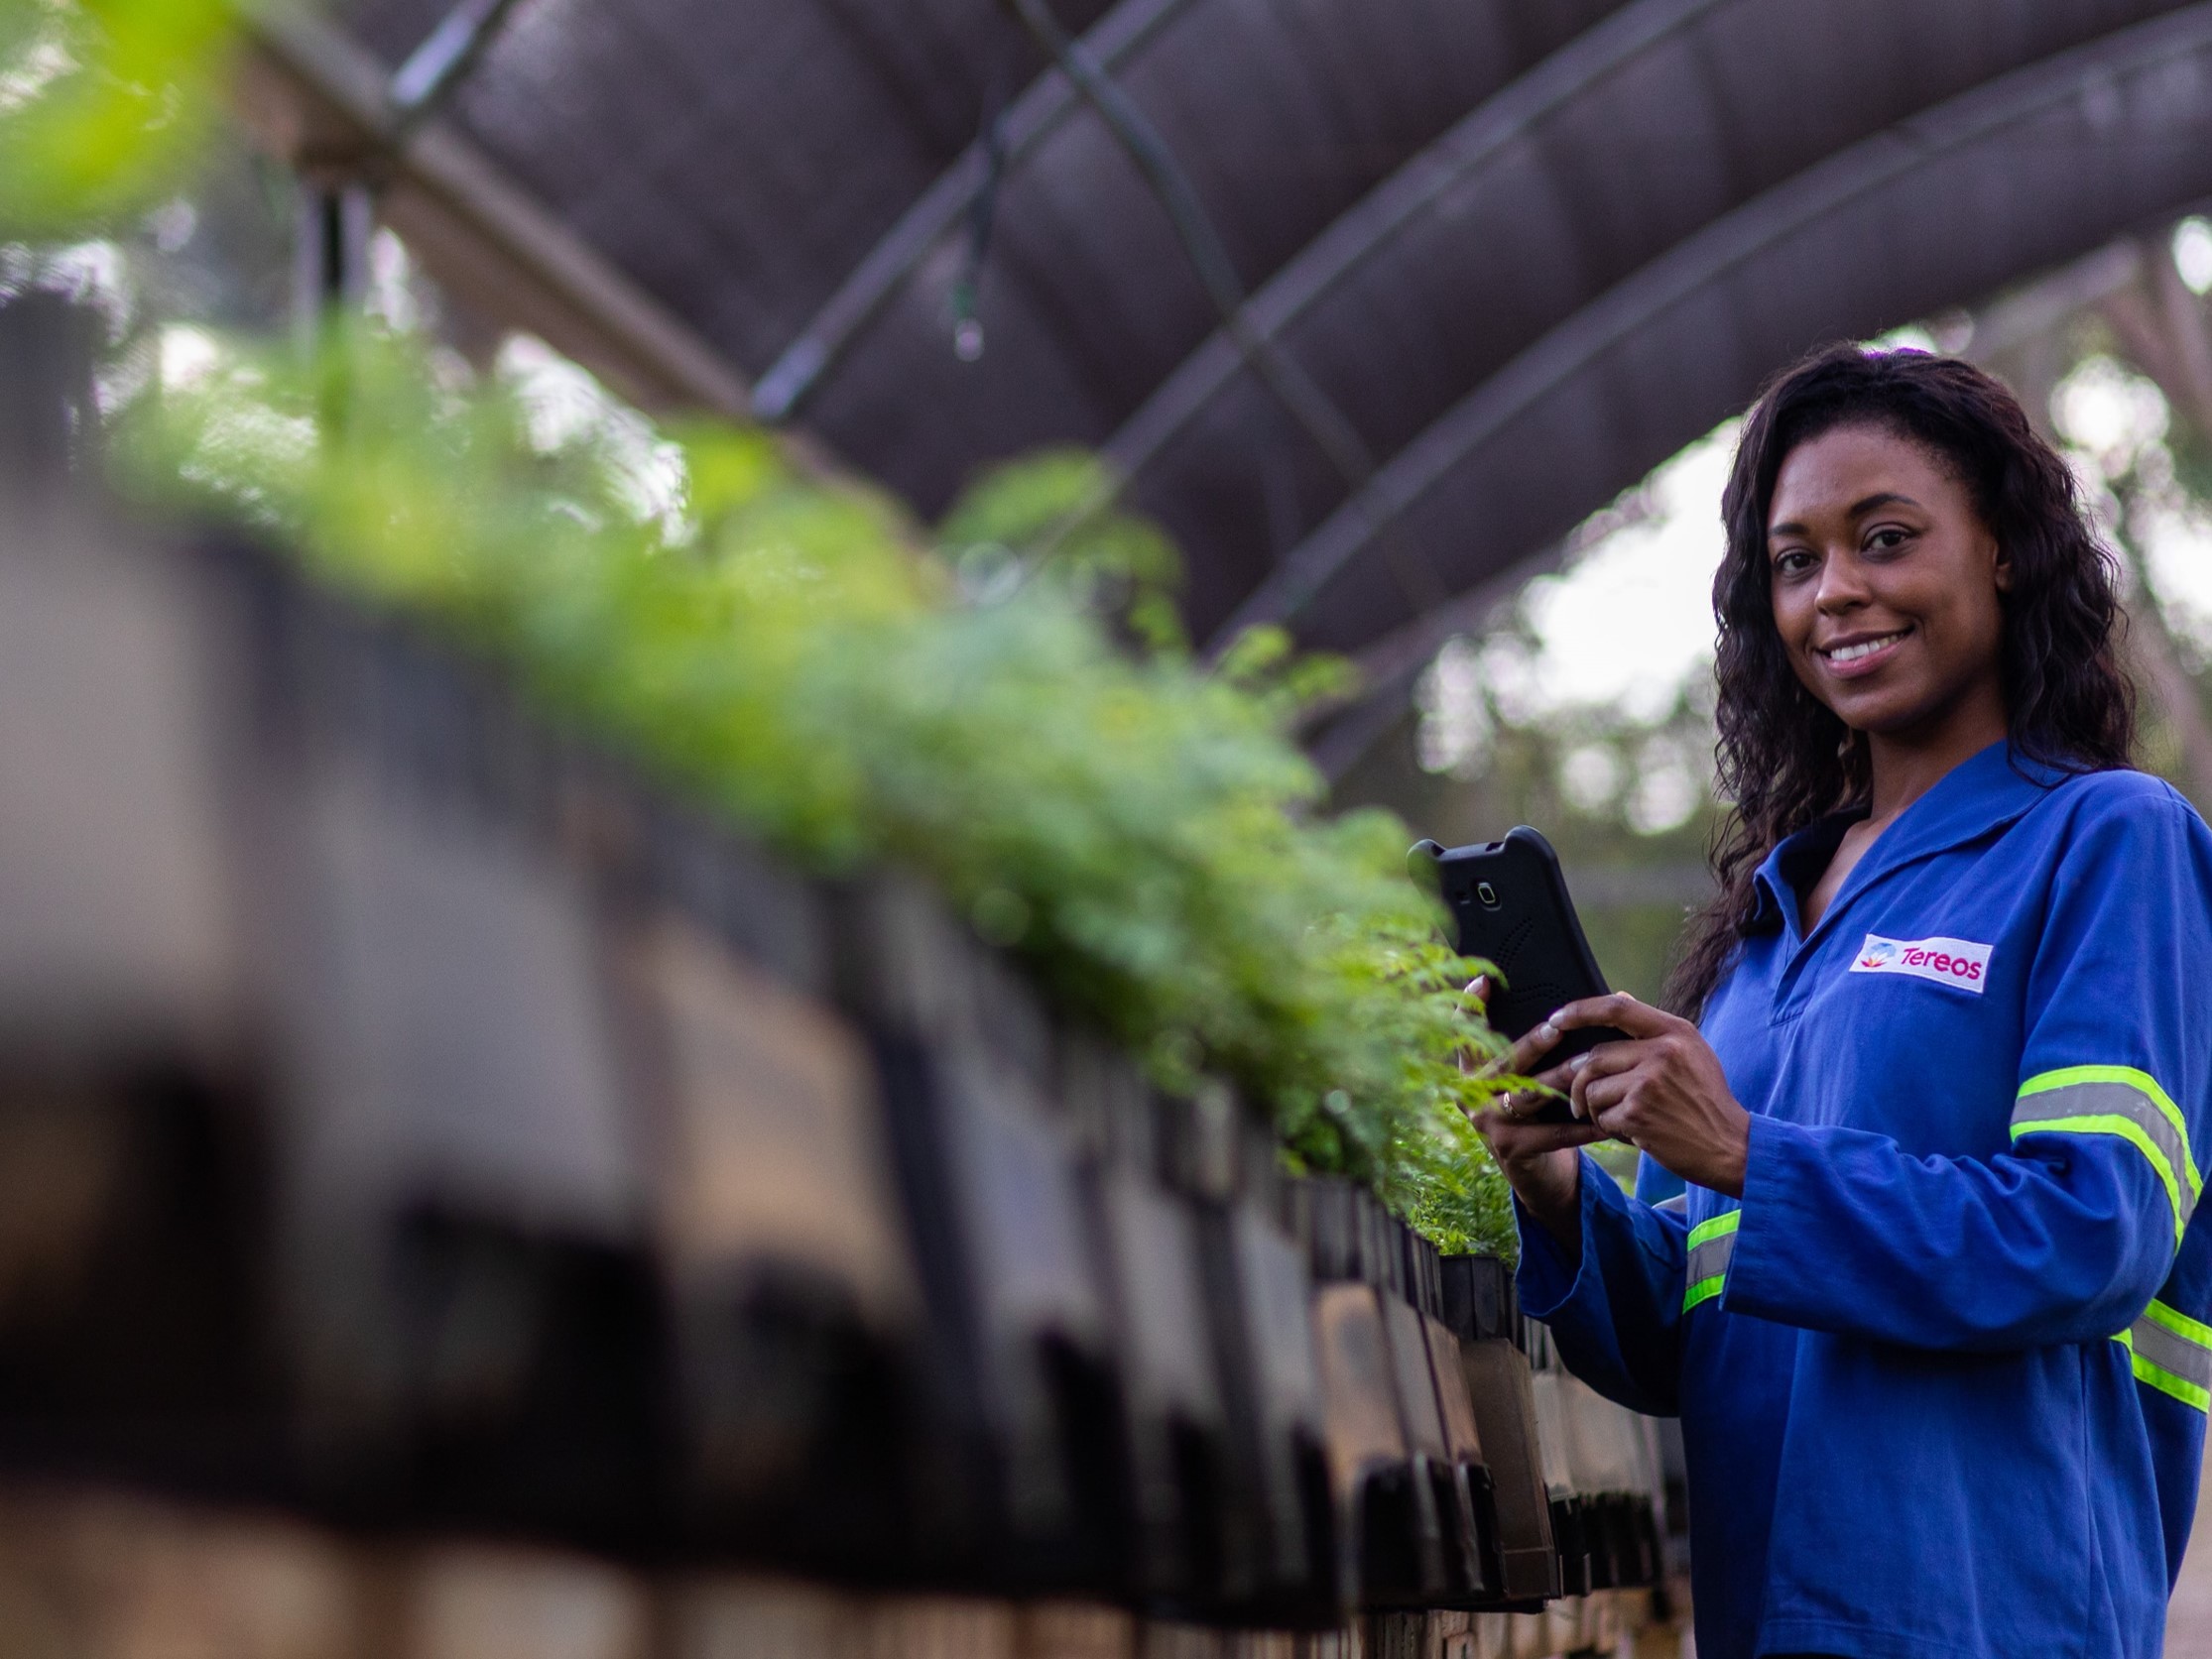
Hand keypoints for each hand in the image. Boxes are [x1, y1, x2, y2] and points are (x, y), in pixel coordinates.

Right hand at [1464, 978, 1603, 1249]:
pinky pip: (1553, 1133)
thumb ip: (1539, 1043)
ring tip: (1587, 1068)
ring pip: (1528, 1095)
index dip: (1469, 1007)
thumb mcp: (1526, 1076)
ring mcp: (1487, 1122)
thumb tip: (1598, 997)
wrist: (1533, 1170)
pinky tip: (1605, 1117)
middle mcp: (1470, 1094)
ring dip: (1559, 1081)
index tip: (1485, 981)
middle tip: (1555, 1029)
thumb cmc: (1536, 1108)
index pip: (1461, 1033)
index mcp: (1470, 1070)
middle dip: (1529, 1045)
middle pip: (1502, 1063)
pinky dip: (1582, 1126)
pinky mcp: (1511, 1148)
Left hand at [1550, 992, 1750, 1196]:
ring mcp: (1649, 1083)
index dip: (1579, 1010)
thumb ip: (1654, 1028)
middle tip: (1581, 1100)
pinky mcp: (1638, 1113)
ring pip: (1593, 1089)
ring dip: (1596, 1109)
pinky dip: (1609, 1128)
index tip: (1556, 1019)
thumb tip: (1619, 996)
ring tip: (1619, 1117)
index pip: (1616, 1008)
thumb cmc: (1706, 1099)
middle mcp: (1662, 1052)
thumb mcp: (1692, 1053)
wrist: (1730, 1147)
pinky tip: (1632, 1132)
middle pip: (1595, 1056)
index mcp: (1675, 1032)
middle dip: (1581, 1081)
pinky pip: (1602, 1116)